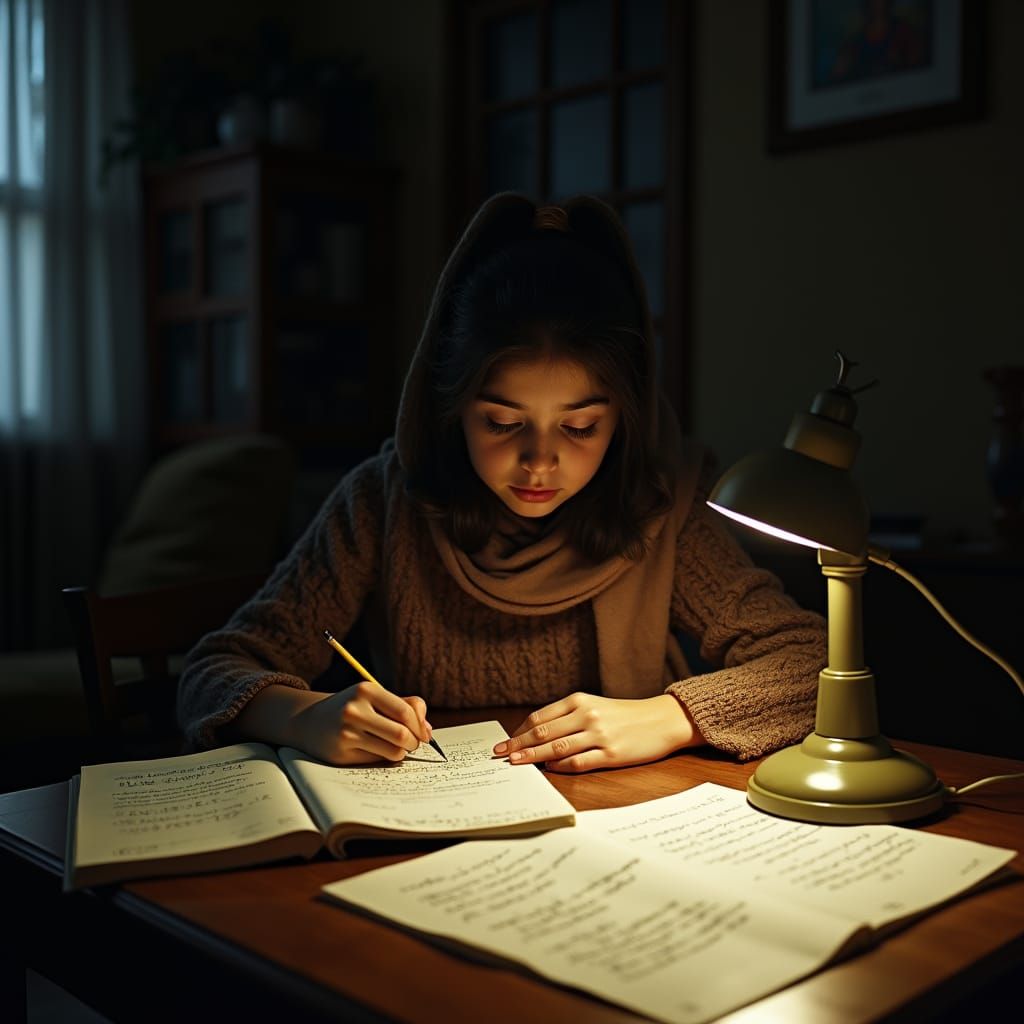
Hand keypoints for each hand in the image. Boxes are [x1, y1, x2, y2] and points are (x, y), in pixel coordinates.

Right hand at [291, 681, 432, 765]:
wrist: (310, 722)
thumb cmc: (353, 709)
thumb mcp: (375, 698)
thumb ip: (405, 705)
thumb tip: (428, 730)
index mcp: (366, 690)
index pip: (405, 711)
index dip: (420, 726)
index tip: (424, 734)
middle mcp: (354, 709)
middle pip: (401, 733)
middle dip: (414, 742)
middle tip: (413, 744)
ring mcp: (346, 732)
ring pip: (393, 751)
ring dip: (401, 753)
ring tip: (397, 748)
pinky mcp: (341, 753)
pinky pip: (377, 761)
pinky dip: (384, 758)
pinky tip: (377, 751)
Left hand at [493, 693, 702, 772]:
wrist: (661, 720)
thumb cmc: (624, 715)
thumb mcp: (595, 707)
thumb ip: (568, 718)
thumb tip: (536, 736)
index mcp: (579, 701)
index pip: (540, 717)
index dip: (519, 731)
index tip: (504, 742)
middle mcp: (587, 715)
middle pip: (543, 732)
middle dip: (518, 745)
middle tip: (499, 755)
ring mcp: (599, 735)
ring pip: (556, 747)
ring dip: (532, 757)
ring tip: (516, 764)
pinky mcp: (611, 753)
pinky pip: (578, 762)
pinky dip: (560, 766)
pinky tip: (549, 770)